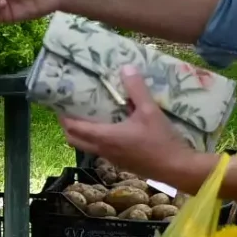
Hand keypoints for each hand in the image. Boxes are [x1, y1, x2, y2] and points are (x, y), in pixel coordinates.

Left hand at [58, 68, 215, 190]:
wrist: (177, 168)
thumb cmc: (161, 140)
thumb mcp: (150, 111)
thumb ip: (136, 89)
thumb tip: (126, 68)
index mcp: (105, 137)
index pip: (74, 128)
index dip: (63, 116)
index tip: (59, 103)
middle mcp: (104, 149)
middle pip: (74, 139)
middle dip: (68, 125)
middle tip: (70, 109)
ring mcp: (112, 158)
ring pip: (86, 146)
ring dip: (82, 133)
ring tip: (88, 115)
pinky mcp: (122, 162)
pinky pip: (100, 149)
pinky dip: (96, 138)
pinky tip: (110, 126)